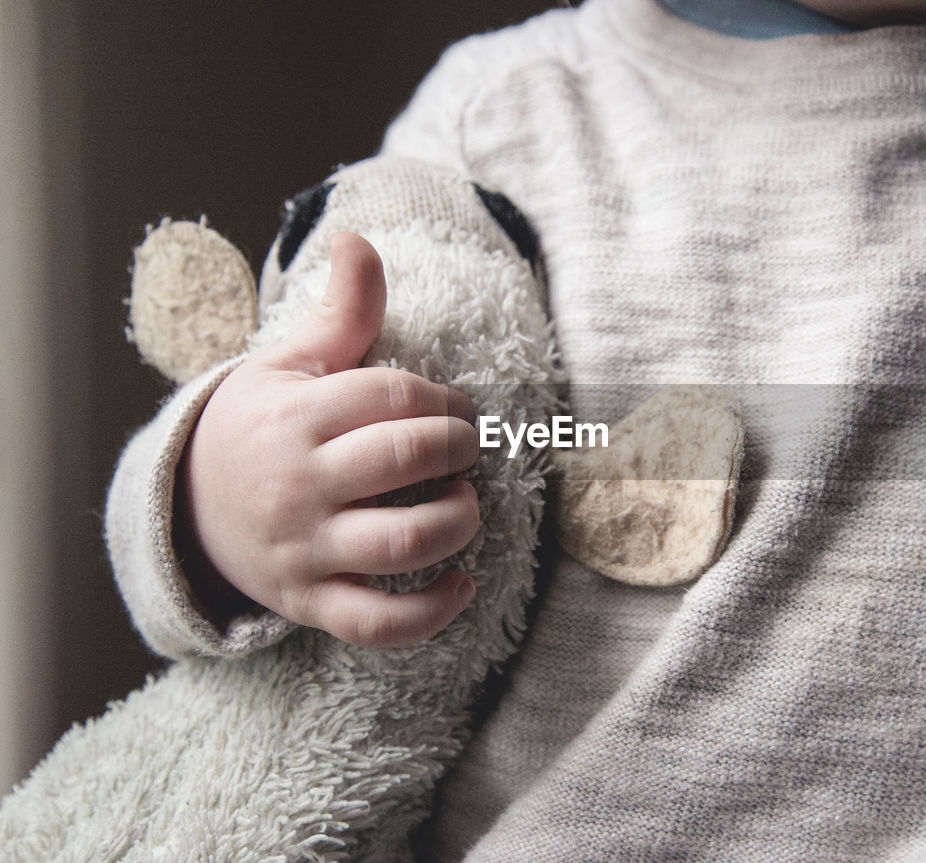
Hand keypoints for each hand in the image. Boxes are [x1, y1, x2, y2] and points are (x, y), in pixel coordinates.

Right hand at [176, 232, 480, 647]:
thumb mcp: (288, 364)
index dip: (445, 399)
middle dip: (459, 447)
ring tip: (464, 503)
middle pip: (405, 459)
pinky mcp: (311, 603)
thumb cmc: (260, 426)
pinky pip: (378, 622)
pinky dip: (432, 612)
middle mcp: (300, 484)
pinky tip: (463, 584)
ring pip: (401, 542)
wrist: (189, 509)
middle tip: (467, 447)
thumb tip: (358, 238)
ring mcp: (305, 549)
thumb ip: (341, 312)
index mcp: (297, 417)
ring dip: (456, 521)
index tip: (457, 408)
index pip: (394, 396)